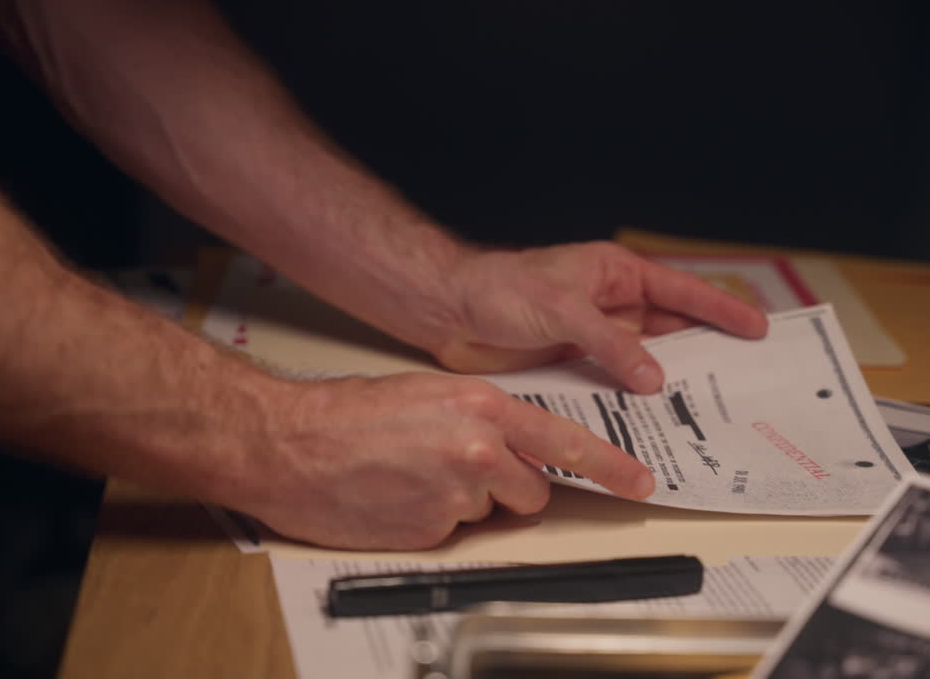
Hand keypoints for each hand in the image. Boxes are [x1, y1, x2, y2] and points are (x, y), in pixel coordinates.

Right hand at [235, 372, 654, 549]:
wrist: (289, 444)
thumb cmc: (348, 414)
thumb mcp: (432, 395)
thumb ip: (485, 419)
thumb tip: (515, 447)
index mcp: (482, 407)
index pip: (567, 442)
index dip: (611, 467)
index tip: (640, 483)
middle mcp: (478, 449)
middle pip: (534, 489)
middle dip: (512, 490)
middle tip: (465, 473)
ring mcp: (455, 495)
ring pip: (492, 514)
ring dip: (467, 505)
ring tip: (415, 479)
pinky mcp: (430, 533)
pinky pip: (454, 534)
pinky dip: (433, 523)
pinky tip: (398, 498)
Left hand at [435, 241, 768, 392]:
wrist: (449, 311)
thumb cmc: (499, 288)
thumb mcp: (562, 310)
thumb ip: (611, 343)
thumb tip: (653, 376)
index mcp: (616, 275)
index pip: (681, 292)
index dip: (721, 309)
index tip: (756, 327)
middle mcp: (611, 305)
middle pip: (672, 330)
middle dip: (707, 351)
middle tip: (744, 375)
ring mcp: (594, 337)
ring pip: (645, 362)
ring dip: (670, 382)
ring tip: (706, 407)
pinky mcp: (574, 366)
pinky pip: (614, 385)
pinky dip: (632, 402)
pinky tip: (648, 421)